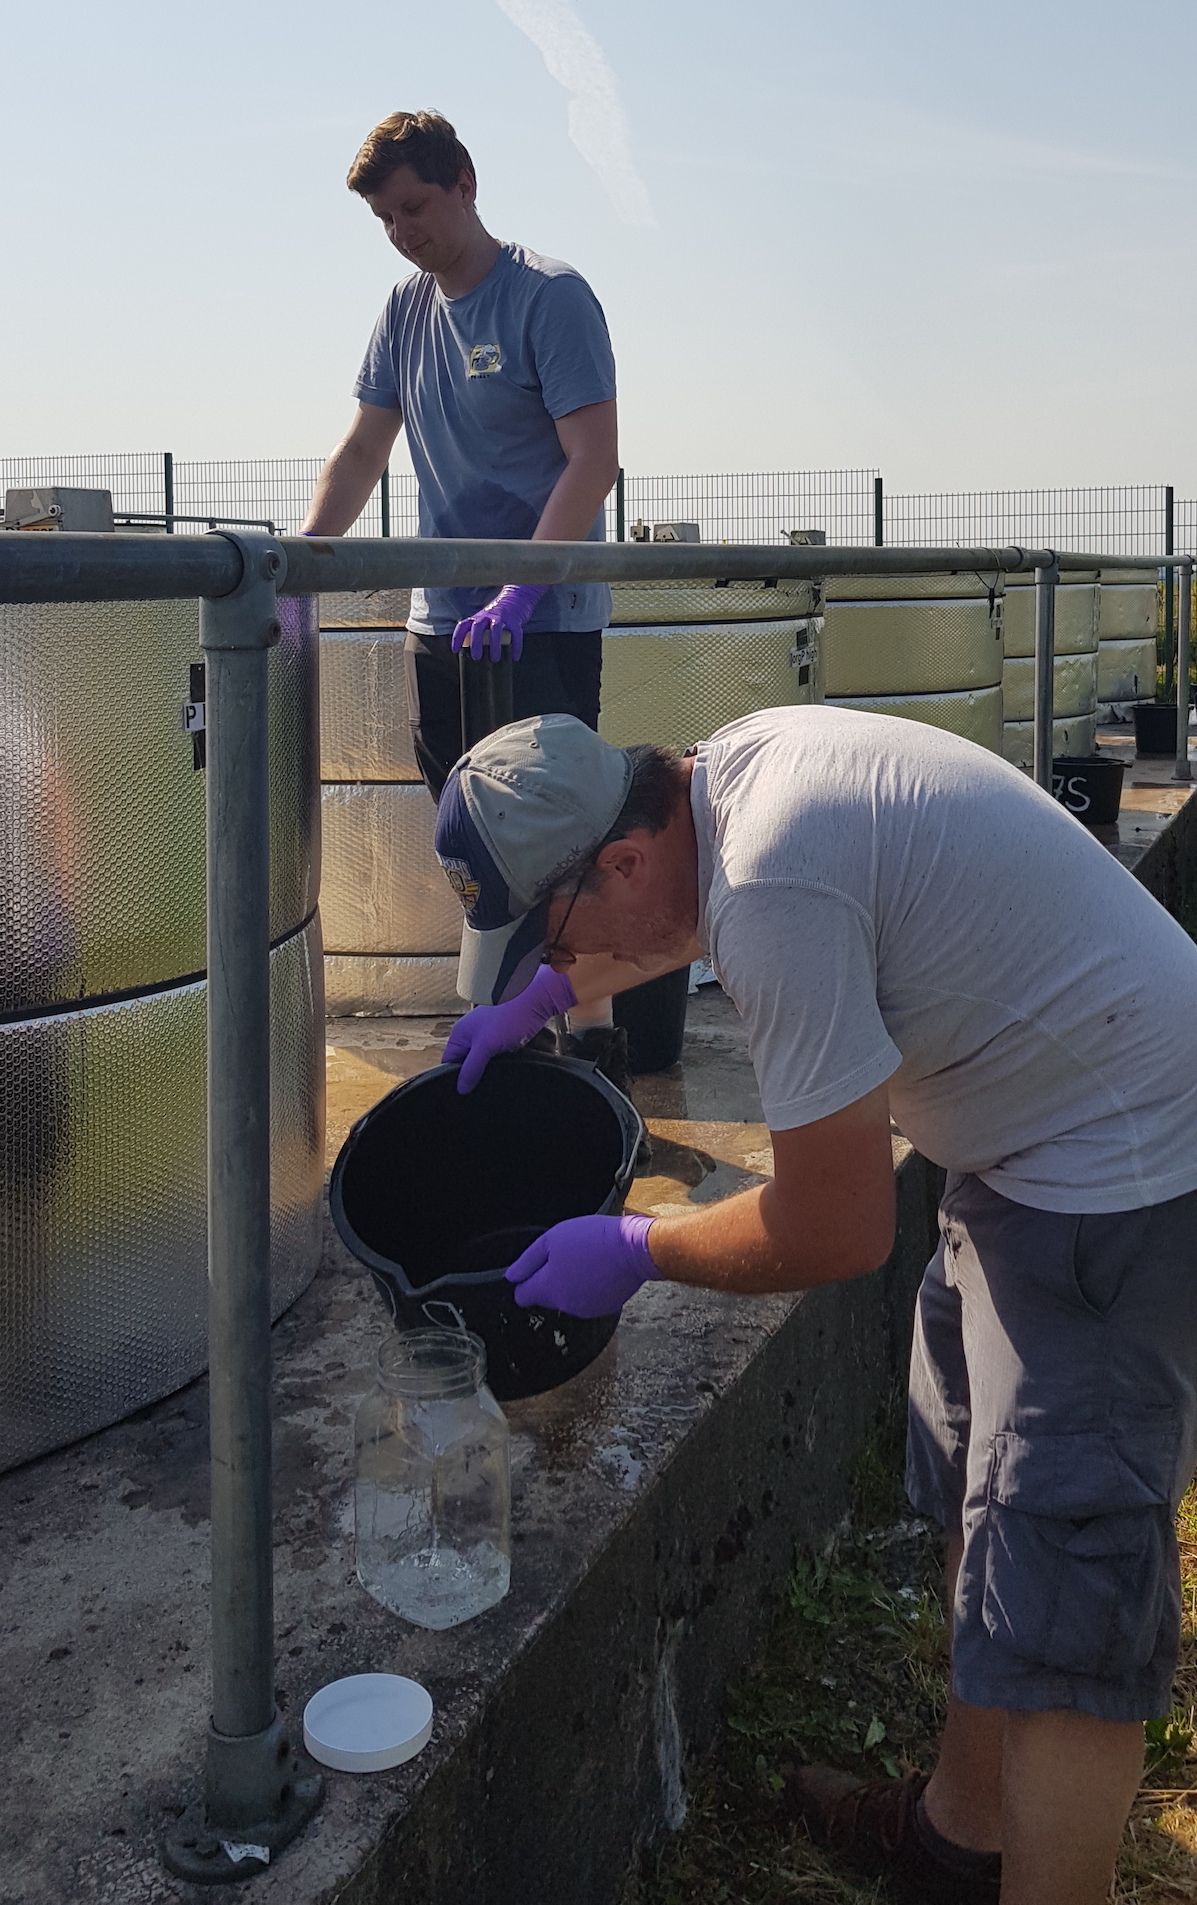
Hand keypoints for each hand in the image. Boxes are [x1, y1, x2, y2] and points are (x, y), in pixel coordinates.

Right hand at [442, 963, 575, 1092]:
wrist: (536, 999)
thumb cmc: (509, 1016)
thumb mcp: (486, 1047)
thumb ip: (472, 1068)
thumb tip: (461, 1088)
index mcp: (460, 1033)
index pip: (449, 1062)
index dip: (455, 1077)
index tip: (466, 1089)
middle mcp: (471, 1032)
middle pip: (466, 1061)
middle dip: (474, 1073)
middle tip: (483, 1084)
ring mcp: (487, 1033)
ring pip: (483, 1058)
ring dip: (490, 1066)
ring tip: (499, 1071)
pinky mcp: (502, 1034)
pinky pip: (497, 1053)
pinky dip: (502, 1059)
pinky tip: (509, 1062)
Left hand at [451, 583, 546, 662]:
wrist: (517, 596)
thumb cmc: (499, 613)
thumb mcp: (485, 619)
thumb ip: (479, 631)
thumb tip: (473, 651)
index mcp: (479, 617)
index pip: (463, 625)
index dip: (457, 637)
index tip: (455, 650)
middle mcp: (488, 615)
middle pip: (478, 627)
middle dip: (476, 642)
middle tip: (476, 657)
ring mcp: (502, 617)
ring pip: (496, 630)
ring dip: (495, 645)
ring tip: (495, 659)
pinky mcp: (515, 620)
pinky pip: (515, 634)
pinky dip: (516, 646)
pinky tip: (515, 657)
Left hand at [505, 1214, 658, 1316]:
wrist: (635, 1249)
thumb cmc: (593, 1239)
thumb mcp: (553, 1239)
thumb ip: (528, 1261)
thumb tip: (512, 1277)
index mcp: (548, 1288)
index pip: (522, 1296)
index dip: (524, 1282)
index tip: (532, 1270)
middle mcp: (564, 1305)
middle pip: (546, 1296)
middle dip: (550, 1280)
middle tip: (566, 1256)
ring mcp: (586, 1309)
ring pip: (567, 1298)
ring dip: (571, 1284)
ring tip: (586, 1260)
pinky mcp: (605, 1308)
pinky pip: (588, 1299)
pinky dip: (590, 1288)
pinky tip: (599, 1270)